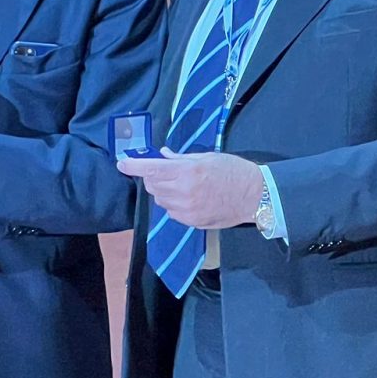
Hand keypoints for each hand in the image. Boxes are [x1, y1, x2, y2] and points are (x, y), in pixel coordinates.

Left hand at [118, 148, 263, 228]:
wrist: (254, 196)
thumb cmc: (232, 170)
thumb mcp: (207, 157)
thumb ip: (181, 158)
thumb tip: (162, 155)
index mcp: (187, 172)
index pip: (151, 169)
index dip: (133, 166)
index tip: (121, 163)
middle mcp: (183, 192)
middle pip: (152, 185)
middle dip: (152, 176)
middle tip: (164, 170)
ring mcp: (186, 210)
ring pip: (160, 199)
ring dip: (163, 190)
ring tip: (180, 184)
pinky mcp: (191, 222)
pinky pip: (171, 212)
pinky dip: (173, 203)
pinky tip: (188, 198)